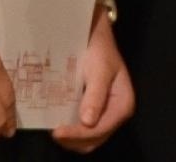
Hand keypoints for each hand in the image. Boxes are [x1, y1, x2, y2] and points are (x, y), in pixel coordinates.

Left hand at [52, 6, 135, 152]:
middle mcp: (116, 113)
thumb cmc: (99, 48)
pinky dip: (72, 131)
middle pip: (95, 139)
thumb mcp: (99, 68)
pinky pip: (84, 129)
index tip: (57, 131)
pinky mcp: (95, 110)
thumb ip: (95, 95)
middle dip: (74, 140)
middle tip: (53, 131)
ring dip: (72, 138)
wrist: (94, 35)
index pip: (100, 129)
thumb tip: (87, 122)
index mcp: (123, 104)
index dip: (79, 134)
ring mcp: (105, 113)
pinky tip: (58, 122)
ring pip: (89, 138)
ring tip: (54, 128)